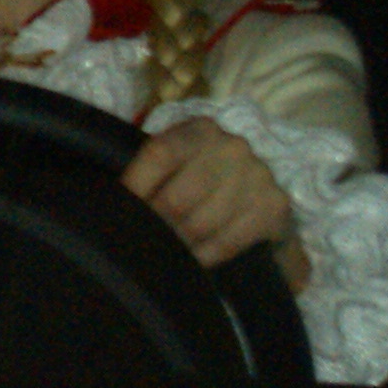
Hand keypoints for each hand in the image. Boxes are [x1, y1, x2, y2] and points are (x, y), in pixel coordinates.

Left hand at [121, 116, 307, 285]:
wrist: (252, 191)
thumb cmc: (196, 176)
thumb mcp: (174, 162)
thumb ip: (148, 172)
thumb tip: (112, 202)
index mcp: (201, 129)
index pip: (160, 155)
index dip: (135, 186)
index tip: (120, 210)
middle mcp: (233, 147)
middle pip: (177, 198)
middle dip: (154, 224)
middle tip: (142, 240)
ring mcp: (258, 176)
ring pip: (200, 225)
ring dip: (177, 245)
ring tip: (165, 251)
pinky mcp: (274, 206)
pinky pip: (227, 242)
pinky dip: (205, 255)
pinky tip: (194, 258)